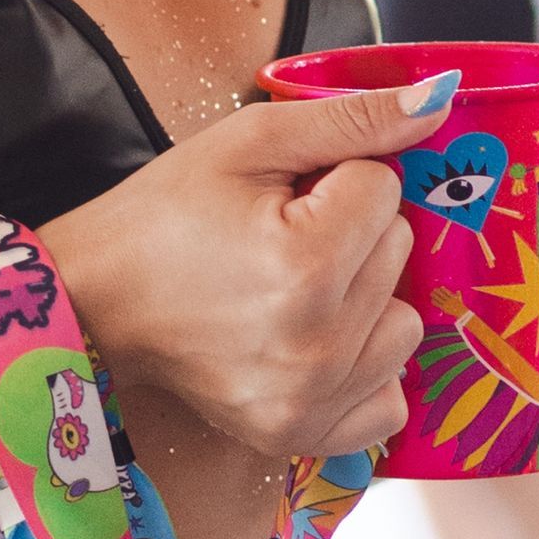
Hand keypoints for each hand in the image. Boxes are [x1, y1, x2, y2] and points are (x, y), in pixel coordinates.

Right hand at [41, 72, 457, 457]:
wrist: (98, 300)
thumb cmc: (165, 214)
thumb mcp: (246, 144)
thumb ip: (350, 119)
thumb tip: (440, 100)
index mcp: (305, 261)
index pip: (384, 189)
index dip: (335, 178)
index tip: (282, 196)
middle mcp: (320, 343)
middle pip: (399, 252)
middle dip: (351, 232)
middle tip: (280, 237)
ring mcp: (314, 400)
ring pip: (405, 324)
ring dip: (365, 298)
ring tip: (296, 290)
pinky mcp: (303, 438)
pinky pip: (389, 399)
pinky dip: (363, 368)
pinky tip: (313, 343)